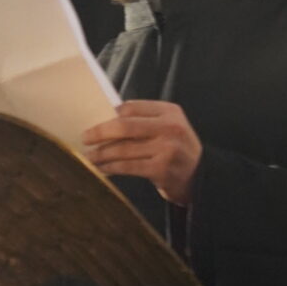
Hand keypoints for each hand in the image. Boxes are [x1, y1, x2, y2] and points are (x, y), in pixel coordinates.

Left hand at [82, 100, 202, 204]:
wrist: (201, 177)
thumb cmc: (178, 151)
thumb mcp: (169, 128)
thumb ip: (145, 121)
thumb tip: (108, 119)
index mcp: (169, 111)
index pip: (131, 108)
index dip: (110, 115)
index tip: (95, 122)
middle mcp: (169, 127)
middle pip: (124, 126)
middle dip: (100, 132)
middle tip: (85, 137)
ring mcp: (166, 149)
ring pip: (123, 148)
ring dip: (102, 153)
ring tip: (90, 156)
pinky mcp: (161, 169)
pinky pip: (128, 167)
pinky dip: (111, 167)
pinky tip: (102, 168)